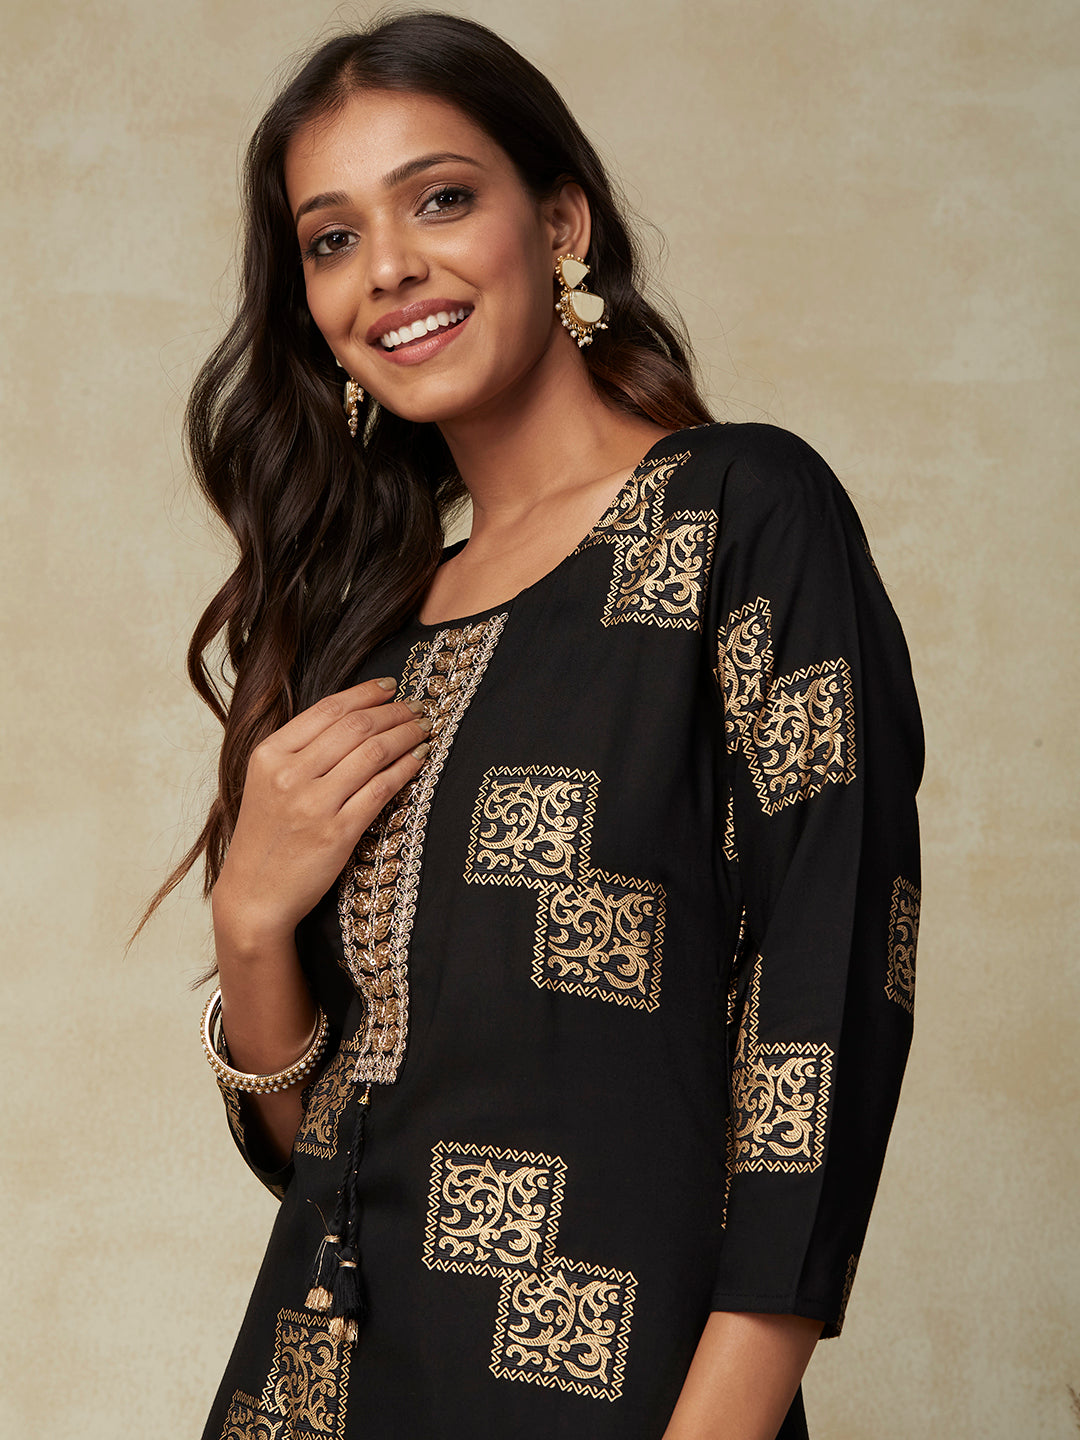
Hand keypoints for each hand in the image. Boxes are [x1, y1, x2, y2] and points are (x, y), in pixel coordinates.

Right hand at [212, 677, 429, 943]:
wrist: (254, 894)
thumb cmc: (266, 836)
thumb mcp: (266, 781)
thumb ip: (300, 749)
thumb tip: (354, 715)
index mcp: (269, 754)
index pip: (328, 709)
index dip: (366, 693)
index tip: (390, 687)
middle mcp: (289, 774)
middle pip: (356, 726)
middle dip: (394, 712)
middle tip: (418, 708)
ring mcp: (313, 804)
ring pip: (373, 753)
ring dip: (406, 735)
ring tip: (423, 729)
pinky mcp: (338, 833)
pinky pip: (382, 789)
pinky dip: (406, 769)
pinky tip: (419, 759)